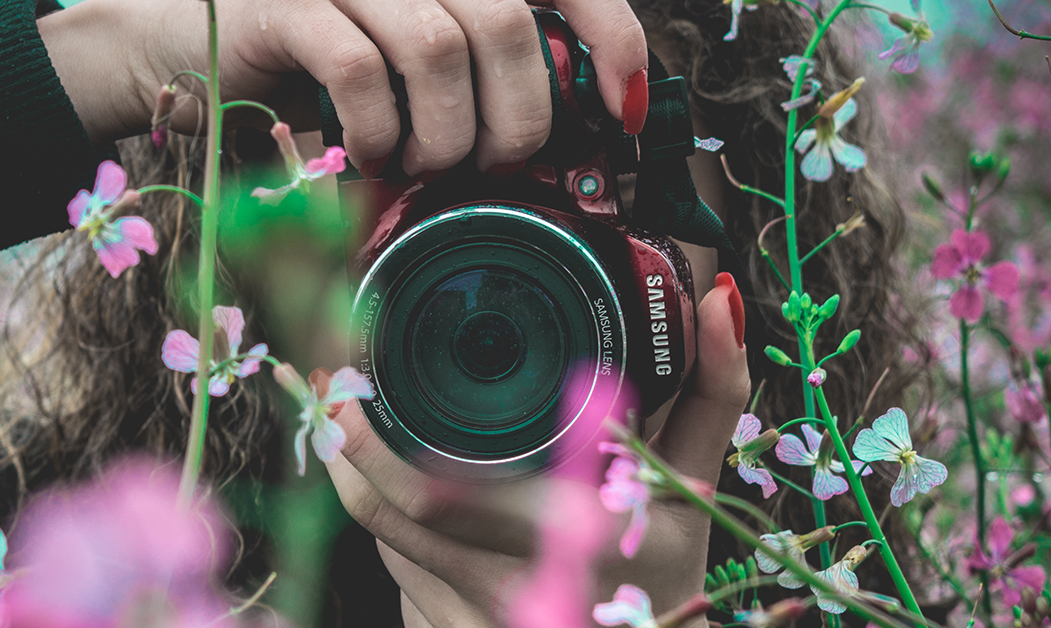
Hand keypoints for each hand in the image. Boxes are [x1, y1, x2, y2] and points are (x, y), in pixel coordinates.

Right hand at [38, 0, 648, 176]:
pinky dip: (381, 129)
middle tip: (495, 165)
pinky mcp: (283, 3)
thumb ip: (474, 70)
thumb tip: (561, 128)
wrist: (173, 40)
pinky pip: (363, 70)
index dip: (611, 33)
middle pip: (510, 22)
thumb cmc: (308, 60)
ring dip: (447, 134)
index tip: (624, 106)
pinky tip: (372, 150)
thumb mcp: (405, 58)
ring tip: (424, 164)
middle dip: (519, 117)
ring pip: (442, 48)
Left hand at [326, 275, 751, 626]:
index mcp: (574, 536)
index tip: (351, 374)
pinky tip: (378, 476)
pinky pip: (398, 570)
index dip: (369, 437)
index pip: (432, 493)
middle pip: (385, 510)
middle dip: (343, 440)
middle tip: (330, 380)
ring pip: (382, 538)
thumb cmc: (666, 571)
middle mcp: (517, 587)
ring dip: (353, 474)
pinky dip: (383, 518)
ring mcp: (476, 620)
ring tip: (341, 414)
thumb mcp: (692, 486)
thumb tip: (720, 299)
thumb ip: (711, 392)